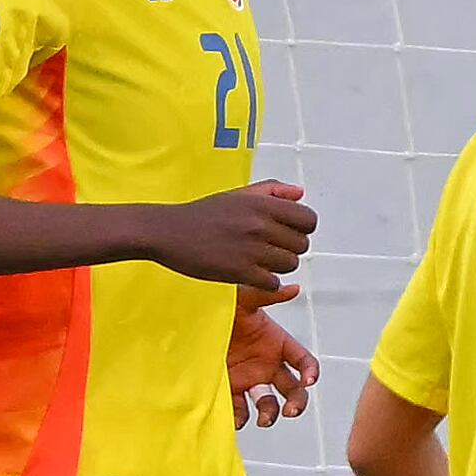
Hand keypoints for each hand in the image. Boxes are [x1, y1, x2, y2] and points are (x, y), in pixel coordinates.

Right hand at [151, 182, 314, 291]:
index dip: (303, 229)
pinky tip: (252, 274)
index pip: (308, 219)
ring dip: (278, 266)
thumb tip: (300, 194)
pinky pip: (273, 283)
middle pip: (301, 244)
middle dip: (290, 248)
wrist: (167, 231)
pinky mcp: (240, 272)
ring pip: (290, 264)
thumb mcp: (238, 195)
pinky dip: (265, 282)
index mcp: (262, 204)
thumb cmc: (202, 214)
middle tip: (271, 248)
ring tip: (260, 261)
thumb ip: (272, 191)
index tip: (289, 233)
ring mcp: (251, 249)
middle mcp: (259, 224)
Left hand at [228, 283, 316, 427]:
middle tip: (290, 410)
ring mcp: (250, 379)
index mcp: (278, 344)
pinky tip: (237, 419)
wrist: (190, 319)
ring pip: (269, 403)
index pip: (303, 361)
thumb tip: (294, 288)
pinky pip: (240, 409)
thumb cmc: (222, 306)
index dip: (310, 371)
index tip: (308, 380)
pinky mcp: (230, 389)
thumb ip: (268, 295)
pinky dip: (240, 417)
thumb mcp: (244, 299)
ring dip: (270, 413)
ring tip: (264, 419)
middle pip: (292, 389)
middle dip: (296, 401)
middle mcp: (268, 365)